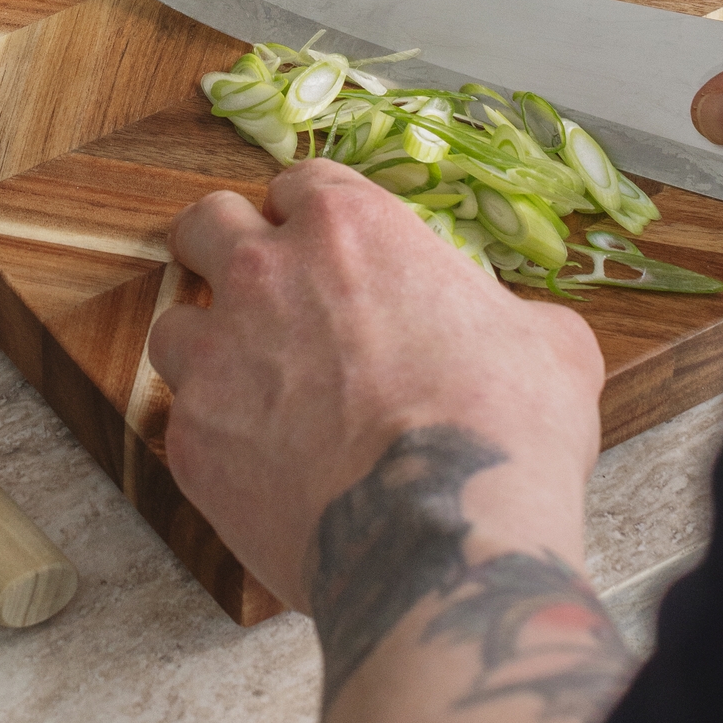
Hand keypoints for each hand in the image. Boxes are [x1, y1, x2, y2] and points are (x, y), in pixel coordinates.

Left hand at [149, 157, 604, 614]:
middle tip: (252, 286)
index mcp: (348, 228)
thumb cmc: (504, 431)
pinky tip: (259, 465)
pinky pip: (182, 421)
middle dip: (222, 246)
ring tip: (250, 389)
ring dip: (207, 347)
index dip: (308, 215)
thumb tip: (509, 327)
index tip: (318, 246)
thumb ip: (501, 311)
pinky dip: (215, 438)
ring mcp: (216, 356)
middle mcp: (265, 273)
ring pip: (176, 324)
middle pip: (207, 223)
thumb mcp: (546, 342)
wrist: (446, 538)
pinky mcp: (191, 439)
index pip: (299, 184)